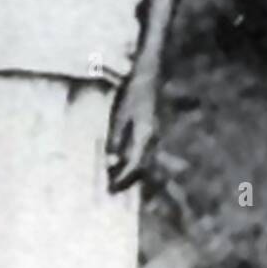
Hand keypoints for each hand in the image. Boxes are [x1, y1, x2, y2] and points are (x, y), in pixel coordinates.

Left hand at [106, 72, 158, 192]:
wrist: (148, 77)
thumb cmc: (132, 94)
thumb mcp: (120, 116)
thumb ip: (116, 139)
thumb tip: (112, 161)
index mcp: (145, 136)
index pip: (134, 164)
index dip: (123, 178)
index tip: (111, 189)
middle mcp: (153, 139)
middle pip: (141, 166)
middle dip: (127, 179)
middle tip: (111, 190)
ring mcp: (155, 135)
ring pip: (144, 160)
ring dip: (130, 172)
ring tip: (114, 179)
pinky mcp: (152, 131)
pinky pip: (143, 151)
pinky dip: (133, 161)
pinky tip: (122, 162)